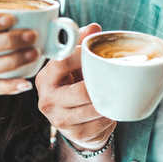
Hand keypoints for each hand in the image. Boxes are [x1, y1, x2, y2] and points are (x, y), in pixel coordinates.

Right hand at [36, 23, 115, 149]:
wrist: (76, 125)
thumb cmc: (76, 87)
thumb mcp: (75, 66)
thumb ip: (82, 45)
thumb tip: (93, 27)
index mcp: (45, 79)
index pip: (61, 62)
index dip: (82, 55)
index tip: (98, 53)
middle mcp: (47, 100)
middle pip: (81, 91)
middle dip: (102, 85)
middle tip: (117, 78)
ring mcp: (59, 120)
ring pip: (93, 108)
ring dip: (109, 101)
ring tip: (118, 92)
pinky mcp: (74, 134)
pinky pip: (99, 123)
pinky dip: (110, 115)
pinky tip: (112, 109)